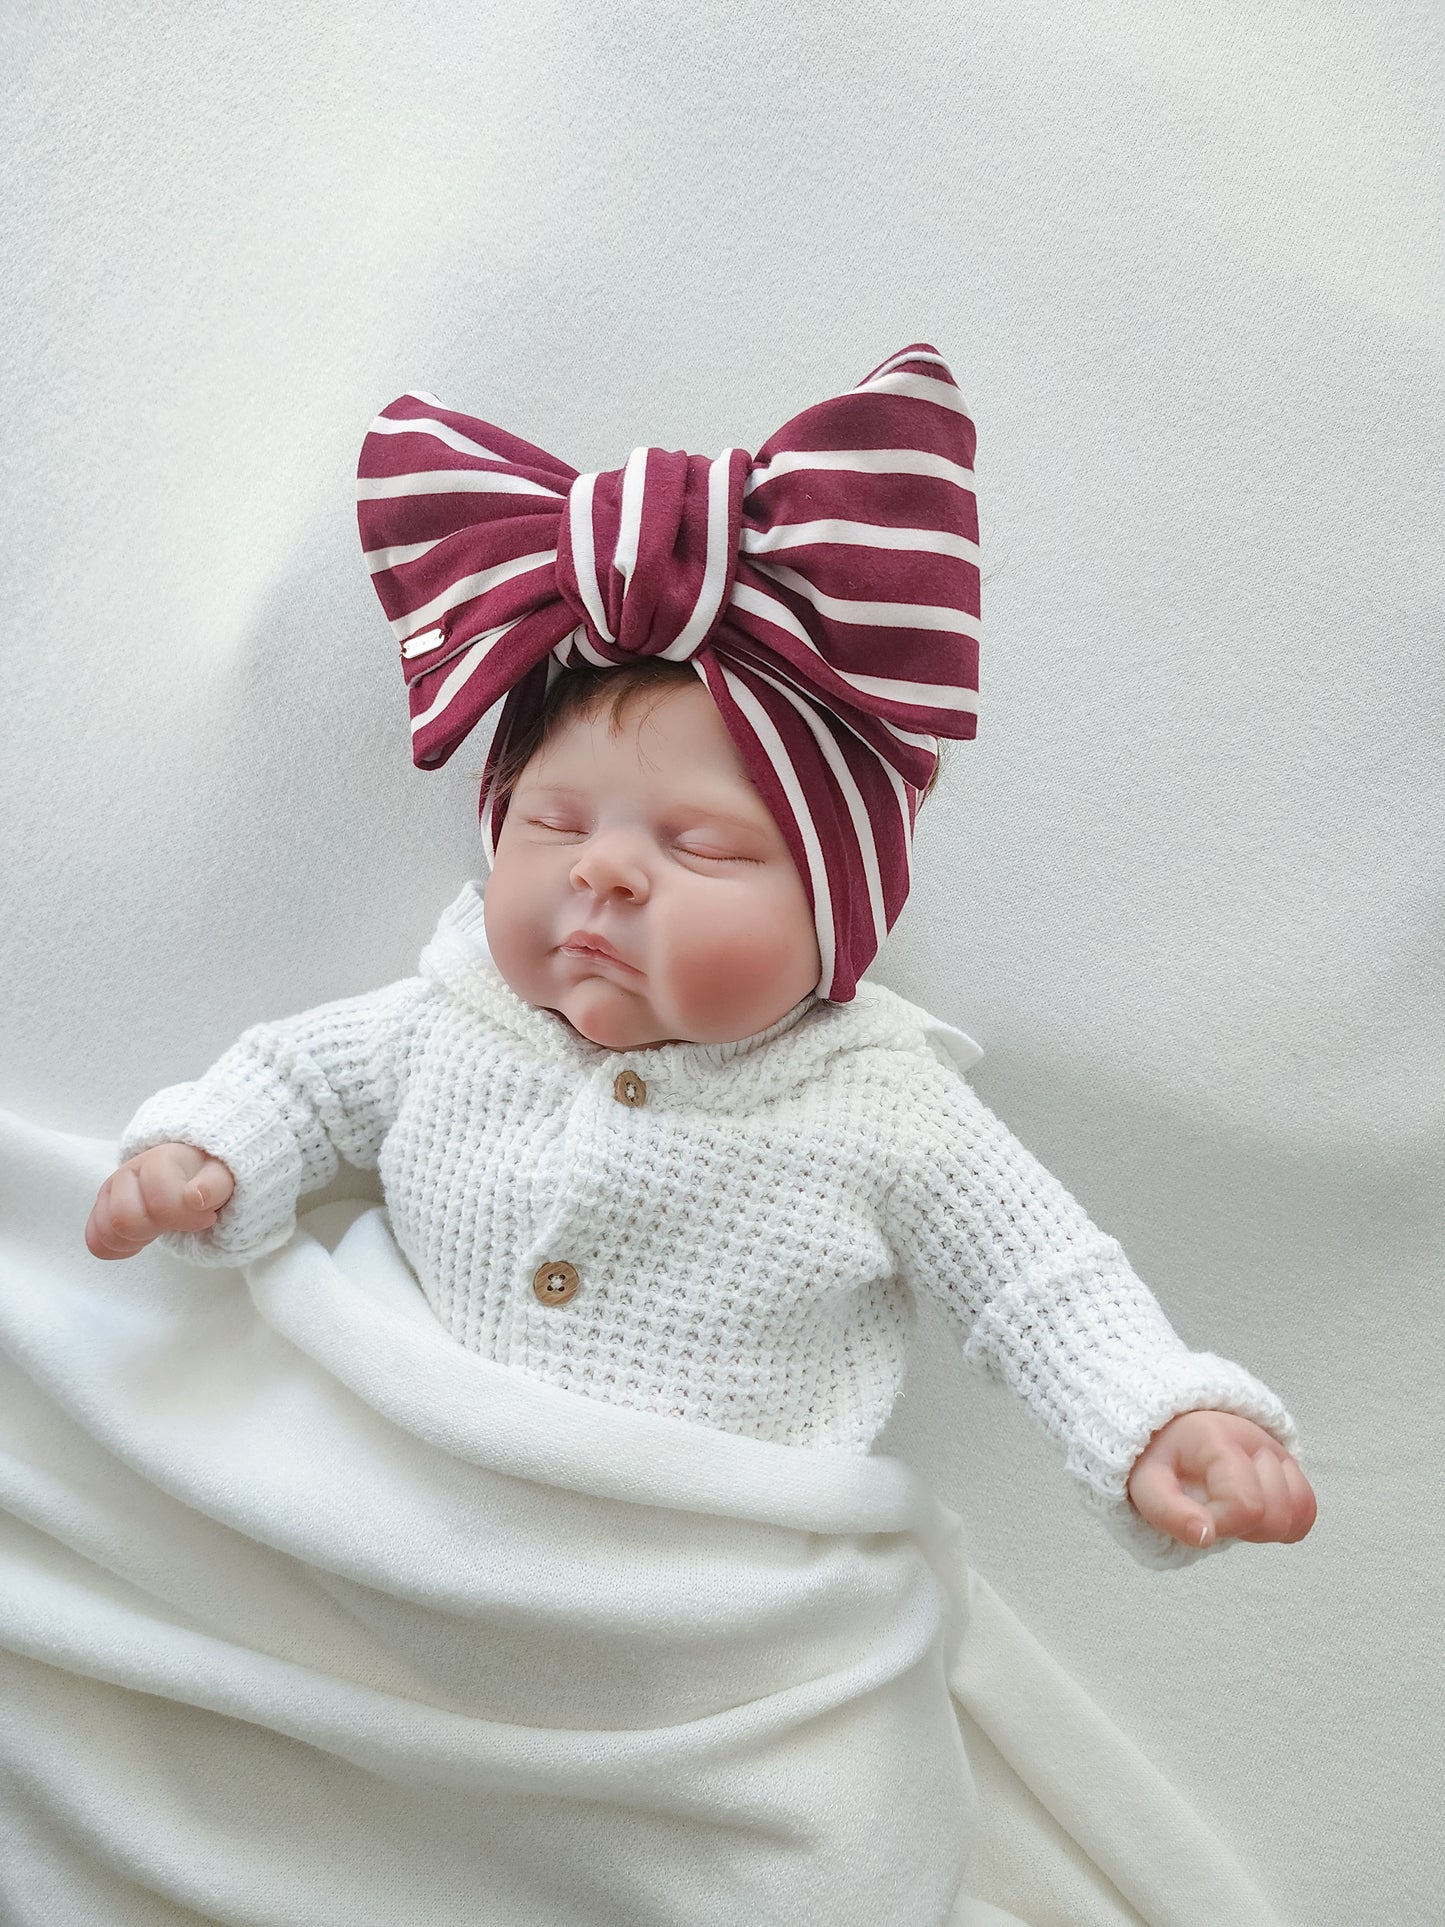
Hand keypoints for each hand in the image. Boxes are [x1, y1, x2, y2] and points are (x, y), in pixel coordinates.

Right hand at [85, 1143, 235, 1260]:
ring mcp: (110, 1191)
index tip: (207, 1217)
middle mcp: (127, 1172)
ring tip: (159, 1227)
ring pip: (106, 1231)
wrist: (187, 1170)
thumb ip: (212, 1186)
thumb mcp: (219, 1178)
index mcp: (158, 1161)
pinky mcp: (101, 1210)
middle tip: (177, 1223)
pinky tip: (140, 1239)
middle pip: (124, 1218)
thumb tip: (195, 1197)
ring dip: (137, 1238)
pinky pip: (96, 1242)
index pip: (159, 1201)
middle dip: (156, 1228)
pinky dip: (119, 1248)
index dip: (185, 1217)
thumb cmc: (203, 1177)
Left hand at [1126, 1409, 1316, 1549]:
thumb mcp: (1147, 1485)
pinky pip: (1308, 1507)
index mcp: (1215, 1437)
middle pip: (1277, 1513)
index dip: (1225, 1526)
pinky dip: (1286, 1521)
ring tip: (1232, 1509)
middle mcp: (1255, 1438)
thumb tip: (1205, 1537)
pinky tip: (1254, 1514)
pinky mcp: (1289, 1464)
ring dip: (1265, 1525)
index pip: (1246, 1504)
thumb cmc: (1160, 1461)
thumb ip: (1169, 1514)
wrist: (1173, 1433)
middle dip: (1245, 1528)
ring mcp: (1276, 1450)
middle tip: (1214, 1513)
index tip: (1200, 1520)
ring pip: (1299, 1510)